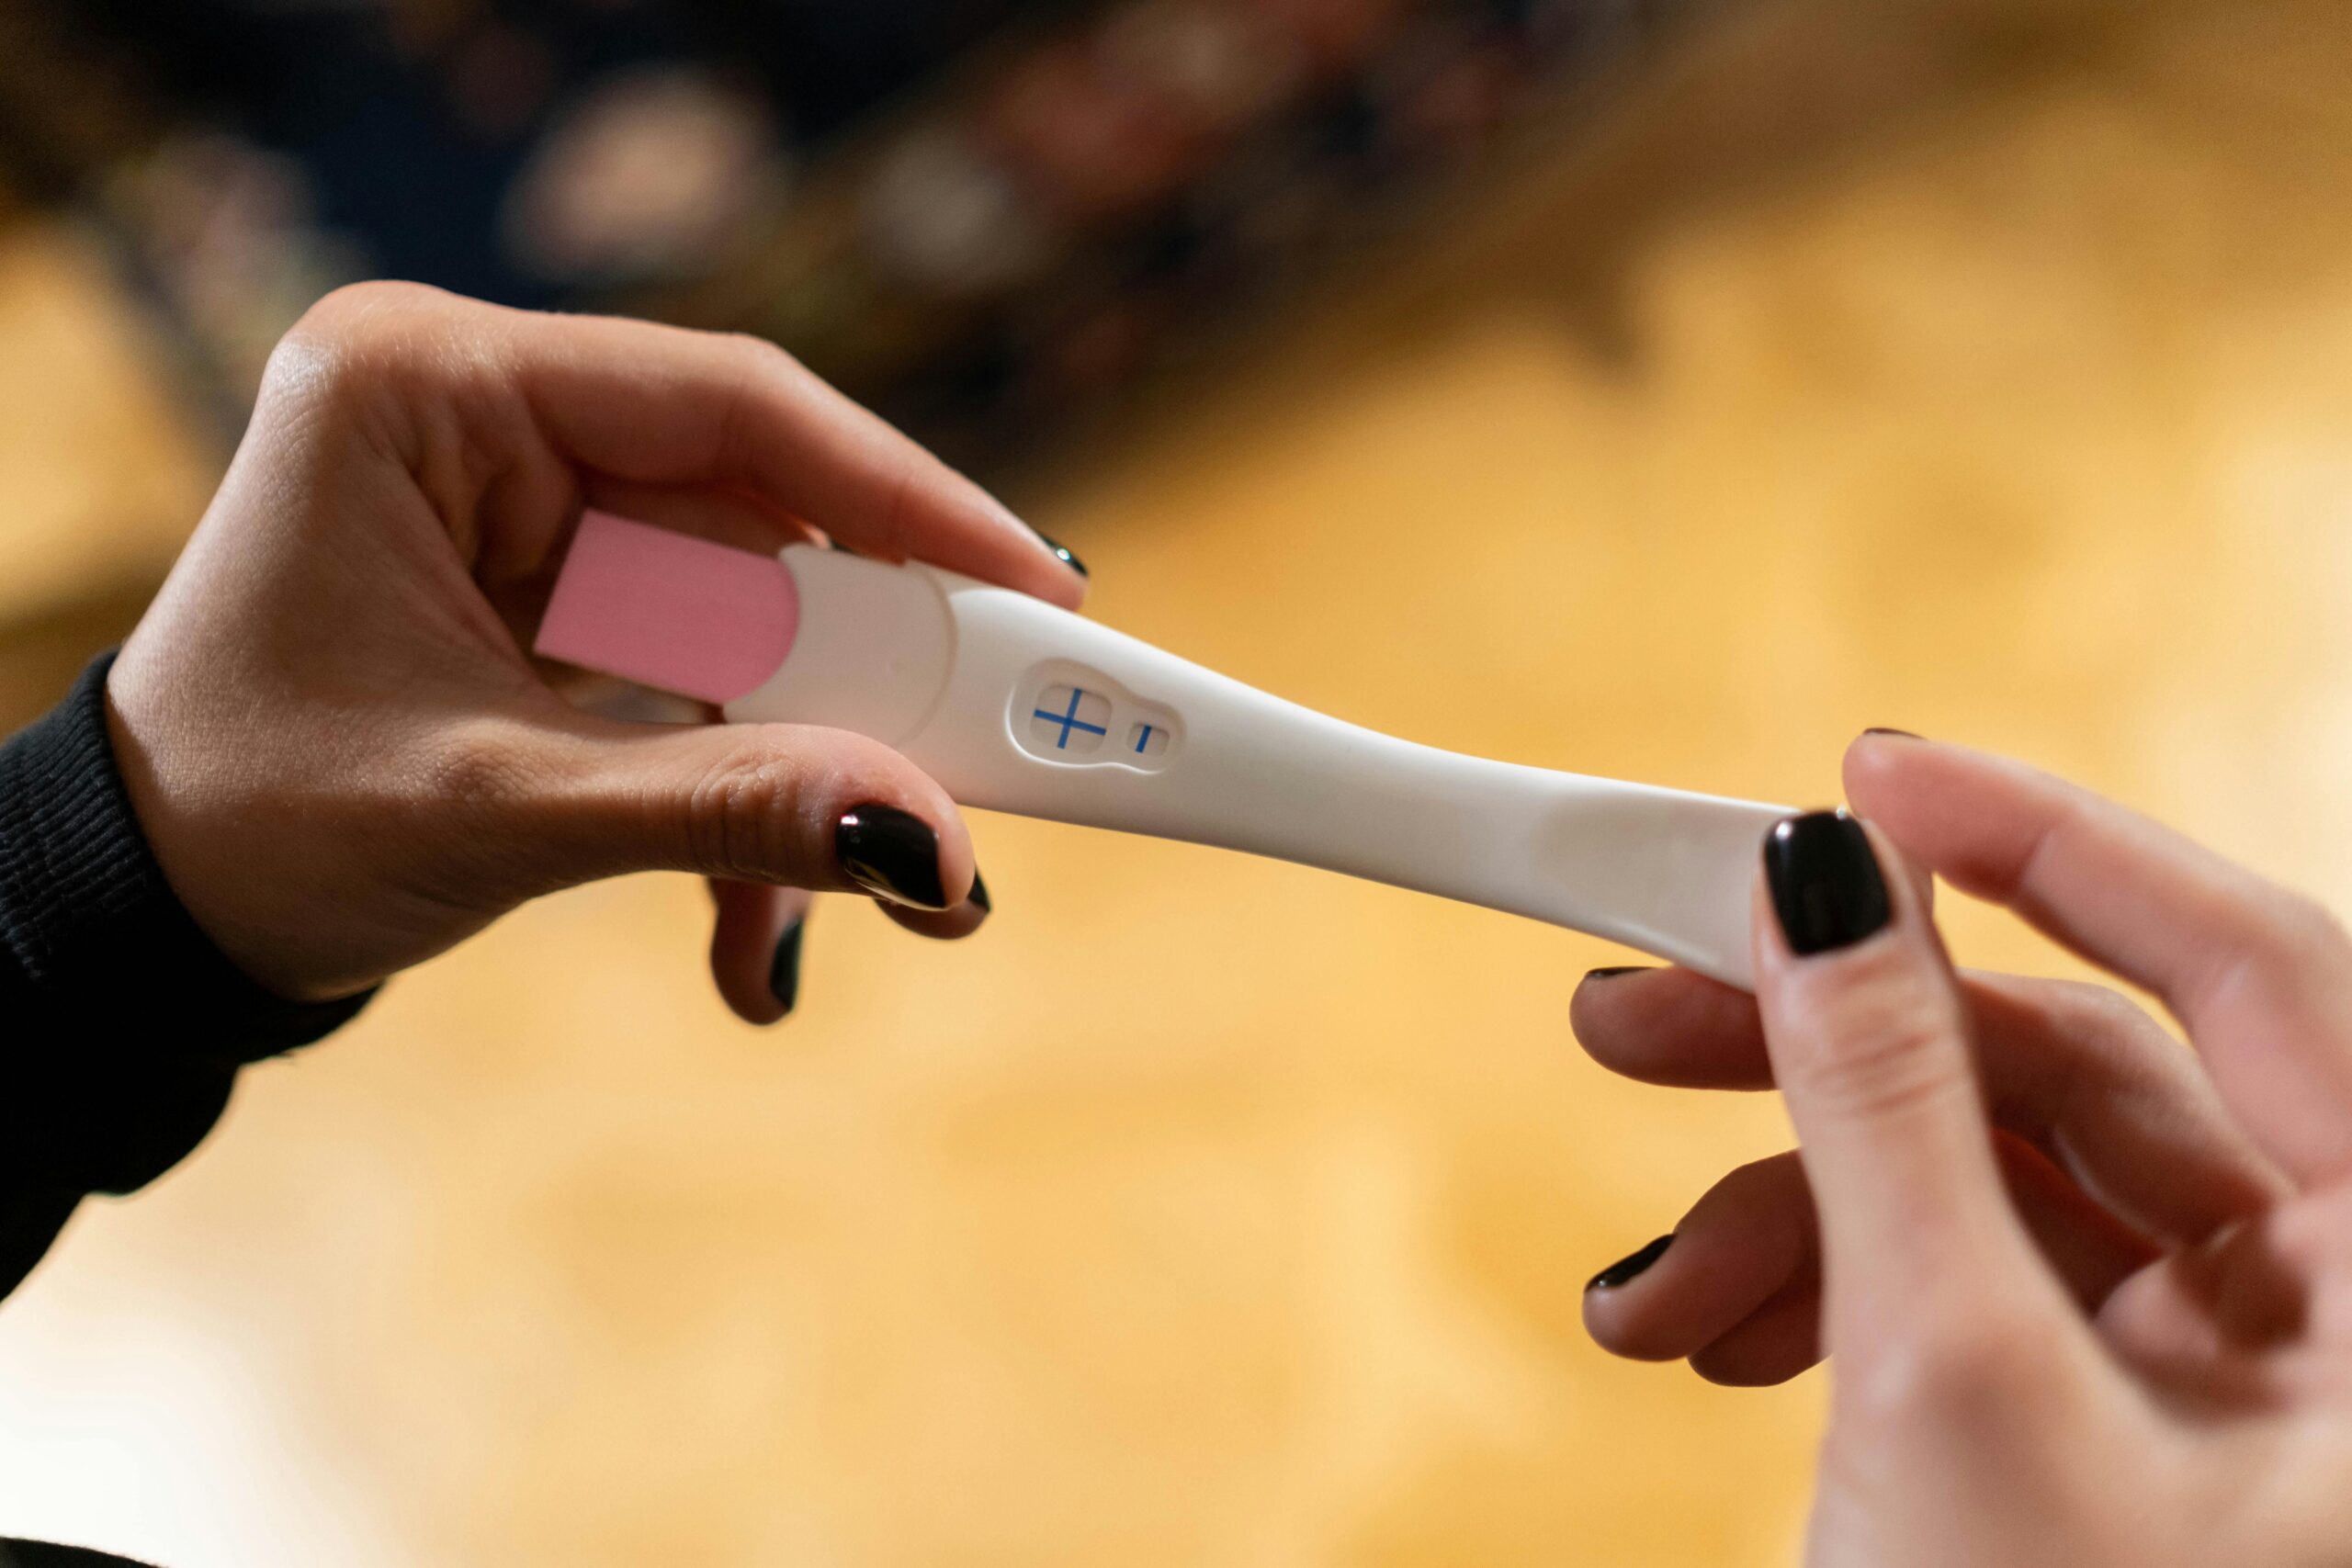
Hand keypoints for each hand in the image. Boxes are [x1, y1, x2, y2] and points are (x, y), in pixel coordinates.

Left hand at [106, 282, 1085, 1013]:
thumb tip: (929, 845)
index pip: (729, 405)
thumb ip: (725, 810)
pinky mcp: (553, 592)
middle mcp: (484, 416)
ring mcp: (524, 505)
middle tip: (993, 776)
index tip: (1040, 588)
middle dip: (871, 684)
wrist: (146, 918)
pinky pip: (707, 679)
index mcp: (425, 387)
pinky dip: (746, 799)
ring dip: (810, 774)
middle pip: (763, 525)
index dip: (907, 500)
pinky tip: (757, 936)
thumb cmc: (253, 827)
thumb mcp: (501, 809)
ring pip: (754, 622)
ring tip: (880, 906)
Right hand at [1572, 733, 2351, 1566]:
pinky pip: (1971, 1288)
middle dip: (1836, 1050)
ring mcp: (2236, 1386)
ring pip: (1998, 1189)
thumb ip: (1886, 1105)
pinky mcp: (2125, 1431)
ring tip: (1649, 1284)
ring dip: (1793, 1206)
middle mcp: (2346, 1322)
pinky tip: (1705, 1334)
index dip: (2051, 840)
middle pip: (2082, 1079)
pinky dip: (1827, 1292)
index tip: (1865, 772)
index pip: (2260, 970)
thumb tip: (1820, 884)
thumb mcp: (1953, 1394)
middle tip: (1638, 1005)